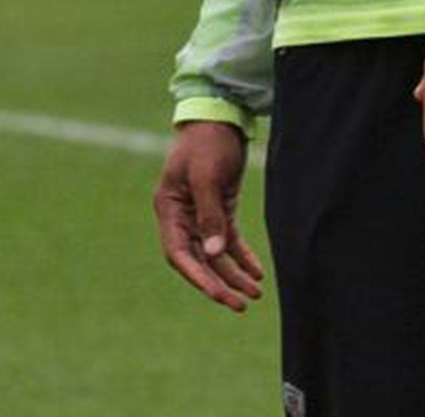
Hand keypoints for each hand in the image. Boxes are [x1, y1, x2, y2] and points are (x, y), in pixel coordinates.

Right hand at [153, 121, 264, 311]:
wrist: (219, 119)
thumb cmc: (206, 144)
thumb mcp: (206, 177)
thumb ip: (209, 215)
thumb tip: (214, 253)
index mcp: (169, 207)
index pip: (177, 252)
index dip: (196, 277)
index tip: (218, 295)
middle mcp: (181, 215)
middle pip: (197, 259)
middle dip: (218, 284)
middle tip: (240, 305)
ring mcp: (199, 213)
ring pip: (214, 254)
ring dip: (233, 275)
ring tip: (256, 293)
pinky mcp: (218, 208)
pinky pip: (228, 241)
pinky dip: (241, 257)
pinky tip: (256, 272)